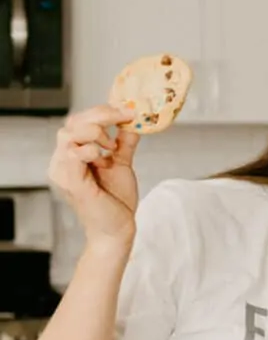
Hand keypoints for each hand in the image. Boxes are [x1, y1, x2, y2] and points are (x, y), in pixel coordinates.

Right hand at [48, 105, 139, 247]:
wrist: (118, 230)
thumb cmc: (116, 201)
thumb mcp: (121, 164)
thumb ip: (124, 143)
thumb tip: (133, 122)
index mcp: (73, 154)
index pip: (79, 122)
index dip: (102, 111)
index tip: (128, 110)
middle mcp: (63, 161)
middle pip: (72, 123)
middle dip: (100, 115)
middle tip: (124, 116)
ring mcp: (63, 172)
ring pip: (68, 134)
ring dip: (95, 132)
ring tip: (111, 147)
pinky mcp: (70, 183)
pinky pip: (72, 155)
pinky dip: (89, 149)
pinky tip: (103, 155)